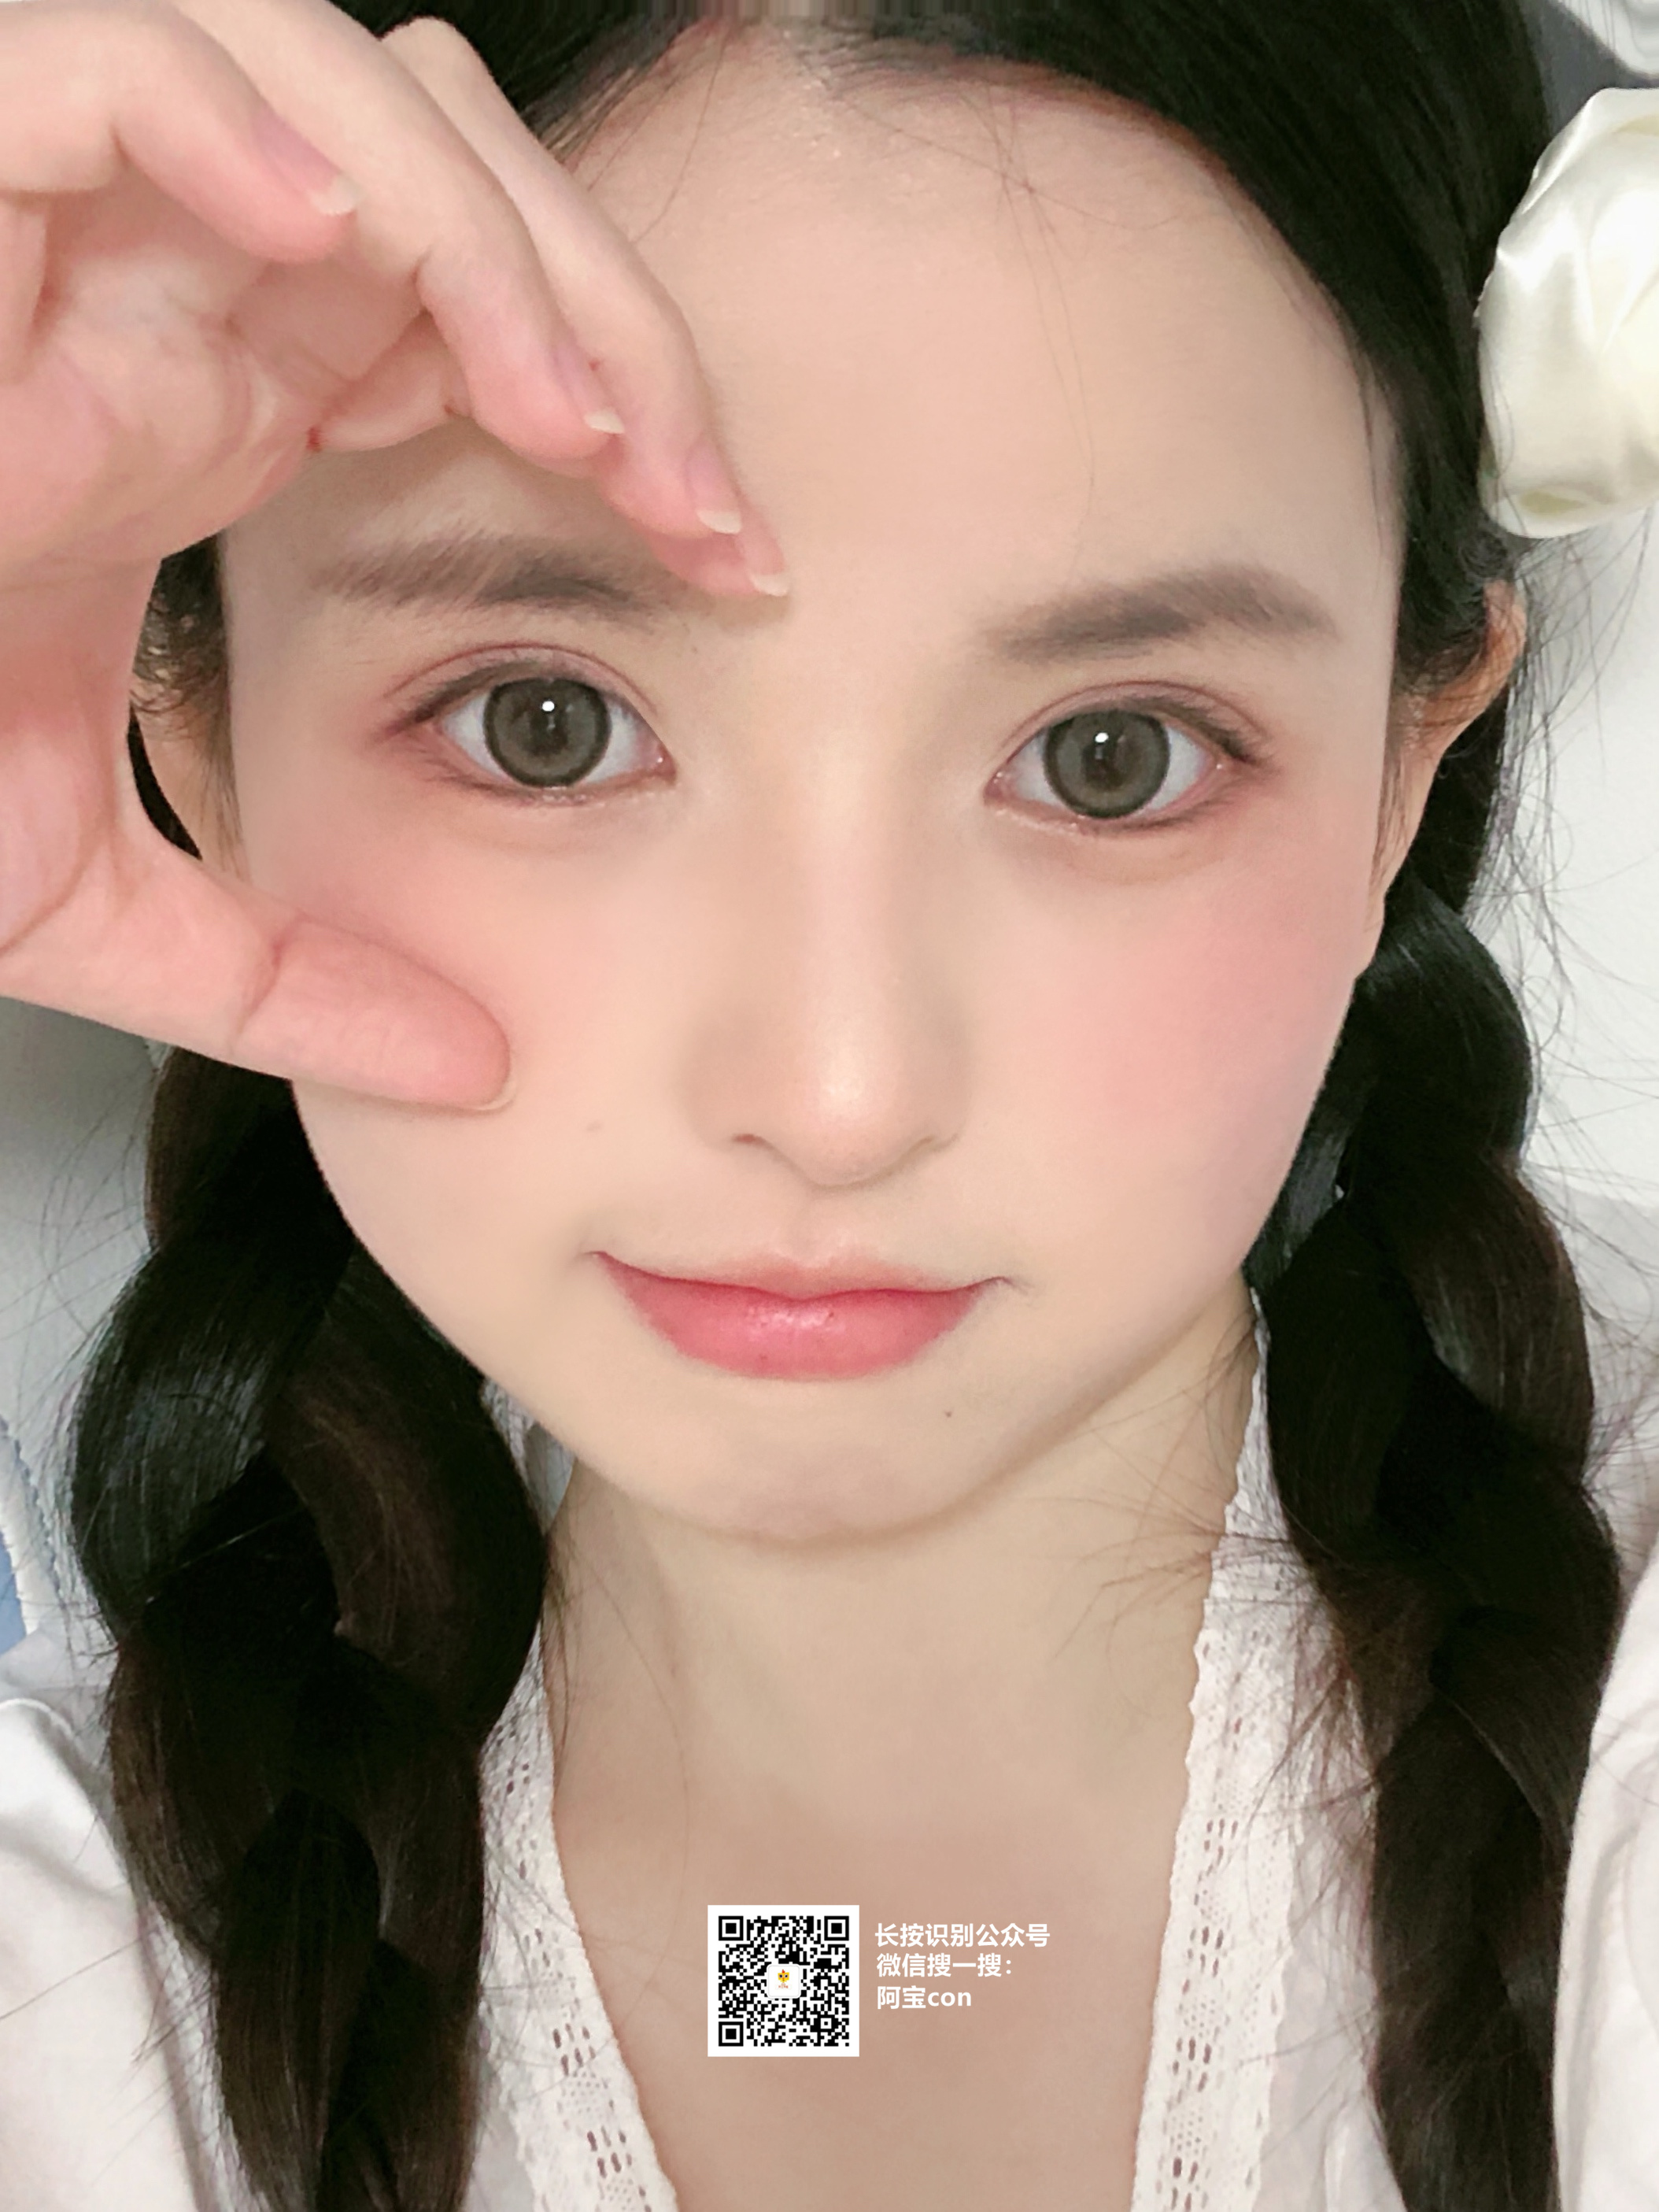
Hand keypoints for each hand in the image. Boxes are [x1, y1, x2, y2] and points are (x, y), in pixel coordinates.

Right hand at [0, 0, 783, 1104]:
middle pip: (463, 197)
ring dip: (480, 236)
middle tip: (702, 498)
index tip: (734, 566)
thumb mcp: (88, 901)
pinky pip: (113, 56)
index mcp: (224, 407)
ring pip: (333, 98)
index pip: (491, 339)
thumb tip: (470, 1076)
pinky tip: (333, 255)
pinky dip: (234, 119)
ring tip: (560, 413)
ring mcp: (67, 227)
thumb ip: (288, 981)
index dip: (634, 423)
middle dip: (612, 324)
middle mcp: (170, 292)